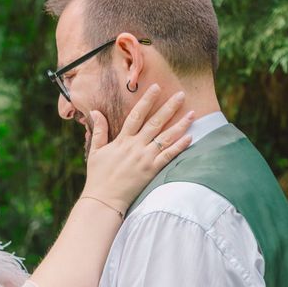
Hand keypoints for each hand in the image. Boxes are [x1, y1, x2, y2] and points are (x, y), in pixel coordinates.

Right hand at [82, 84, 192, 212]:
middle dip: (169, 107)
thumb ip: (99, 130)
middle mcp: (135, 147)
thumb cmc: (98, 175)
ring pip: (165, 138)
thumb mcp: (95, 151)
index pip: (136, 115)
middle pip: (155, 123)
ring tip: (192, 114)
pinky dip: (179, 146)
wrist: (104, 199)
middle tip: (181, 95)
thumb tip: (95, 111)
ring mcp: (145, 159)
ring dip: (180, 125)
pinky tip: (190, 137)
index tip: (156, 87)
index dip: (147, 100)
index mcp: (122, 140)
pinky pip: (168, 156)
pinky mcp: (152, 171)